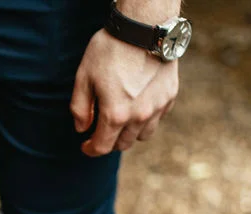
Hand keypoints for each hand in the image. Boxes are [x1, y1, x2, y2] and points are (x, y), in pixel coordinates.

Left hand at [70, 30, 178, 155]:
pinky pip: (157, 118)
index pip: (102, 147)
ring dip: (129, 133)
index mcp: (115, 115)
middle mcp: (138, 117)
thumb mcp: (84, 76)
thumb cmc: (110, 49)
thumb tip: (82, 128)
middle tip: (101, 130)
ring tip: (122, 119)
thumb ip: (80, 107)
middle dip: (109, 141)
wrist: (144, 27)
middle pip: (123, 144)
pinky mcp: (170, 96)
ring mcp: (157, 108)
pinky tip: (139, 105)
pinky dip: (147, 119)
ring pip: (142, 135)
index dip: (90, 149)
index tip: (85, 145)